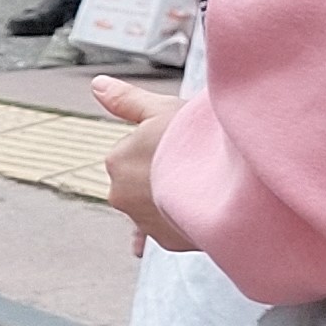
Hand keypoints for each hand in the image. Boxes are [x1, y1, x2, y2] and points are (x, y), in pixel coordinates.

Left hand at [91, 75, 196, 255]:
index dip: (162, 142)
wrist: (228, 180)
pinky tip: (165, 233)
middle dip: (161, 172)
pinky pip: (164, 230)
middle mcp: (120, 194)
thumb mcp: (162, 109)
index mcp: (116, 160)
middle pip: (141, 177)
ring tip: (200, 184)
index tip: (183, 139)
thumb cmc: (194, 137)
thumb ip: (126, 100)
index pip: (135, 149)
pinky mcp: (164, 240)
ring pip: (153, 203)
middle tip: (193, 161)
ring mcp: (141, 221)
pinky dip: (172, 224)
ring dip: (169, 196)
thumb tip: (97, 84)